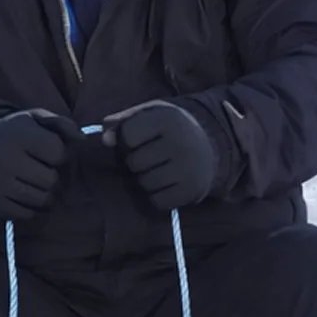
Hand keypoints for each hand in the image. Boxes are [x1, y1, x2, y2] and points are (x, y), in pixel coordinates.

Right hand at [0, 110, 71, 219]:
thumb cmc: (14, 134)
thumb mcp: (35, 119)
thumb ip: (62, 124)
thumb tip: (82, 139)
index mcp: (17, 134)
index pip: (58, 153)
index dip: (59, 154)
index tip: (49, 152)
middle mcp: (3, 158)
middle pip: (51, 180)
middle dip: (53, 176)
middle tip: (43, 170)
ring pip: (41, 200)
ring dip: (46, 194)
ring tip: (37, 183)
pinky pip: (26, 214)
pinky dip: (31, 208)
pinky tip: (25, 195)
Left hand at [102, 100, 217, 210]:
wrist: (211, 148)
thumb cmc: (171, 130)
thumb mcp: (150, 115)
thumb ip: (123, 122)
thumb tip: (105, 140)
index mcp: (169, 118)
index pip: (128, 135)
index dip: (127, 139)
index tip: (140, 138)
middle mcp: (181, 142)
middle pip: (134, 162)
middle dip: (136, 161)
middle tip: (152, 155)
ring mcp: (188, 168)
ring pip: (144, 183)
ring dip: (145, 179)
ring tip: (160, 168)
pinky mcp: (191, 191)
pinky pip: (157, 201)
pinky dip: (156, 195)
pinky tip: (167, 182)